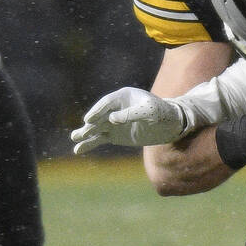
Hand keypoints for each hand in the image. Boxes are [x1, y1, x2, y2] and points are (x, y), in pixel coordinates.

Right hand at [71, 87, 191, 154]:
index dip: (98, 111)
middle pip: (99, 116)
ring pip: (96, 127)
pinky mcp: (114, 134)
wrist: (170, 125)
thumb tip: (111, 119)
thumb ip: (132, 114)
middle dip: (90, 124)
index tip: (89, 119)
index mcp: (123, 96)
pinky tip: (78, 149)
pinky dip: (89, 143)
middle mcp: (115, 108)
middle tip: (80, 133)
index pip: (107, 103)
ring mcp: (113, 122)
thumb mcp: (150, 111)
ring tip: (75, 138)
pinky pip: (99, 139)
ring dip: (85, 133)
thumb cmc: (162, 113)